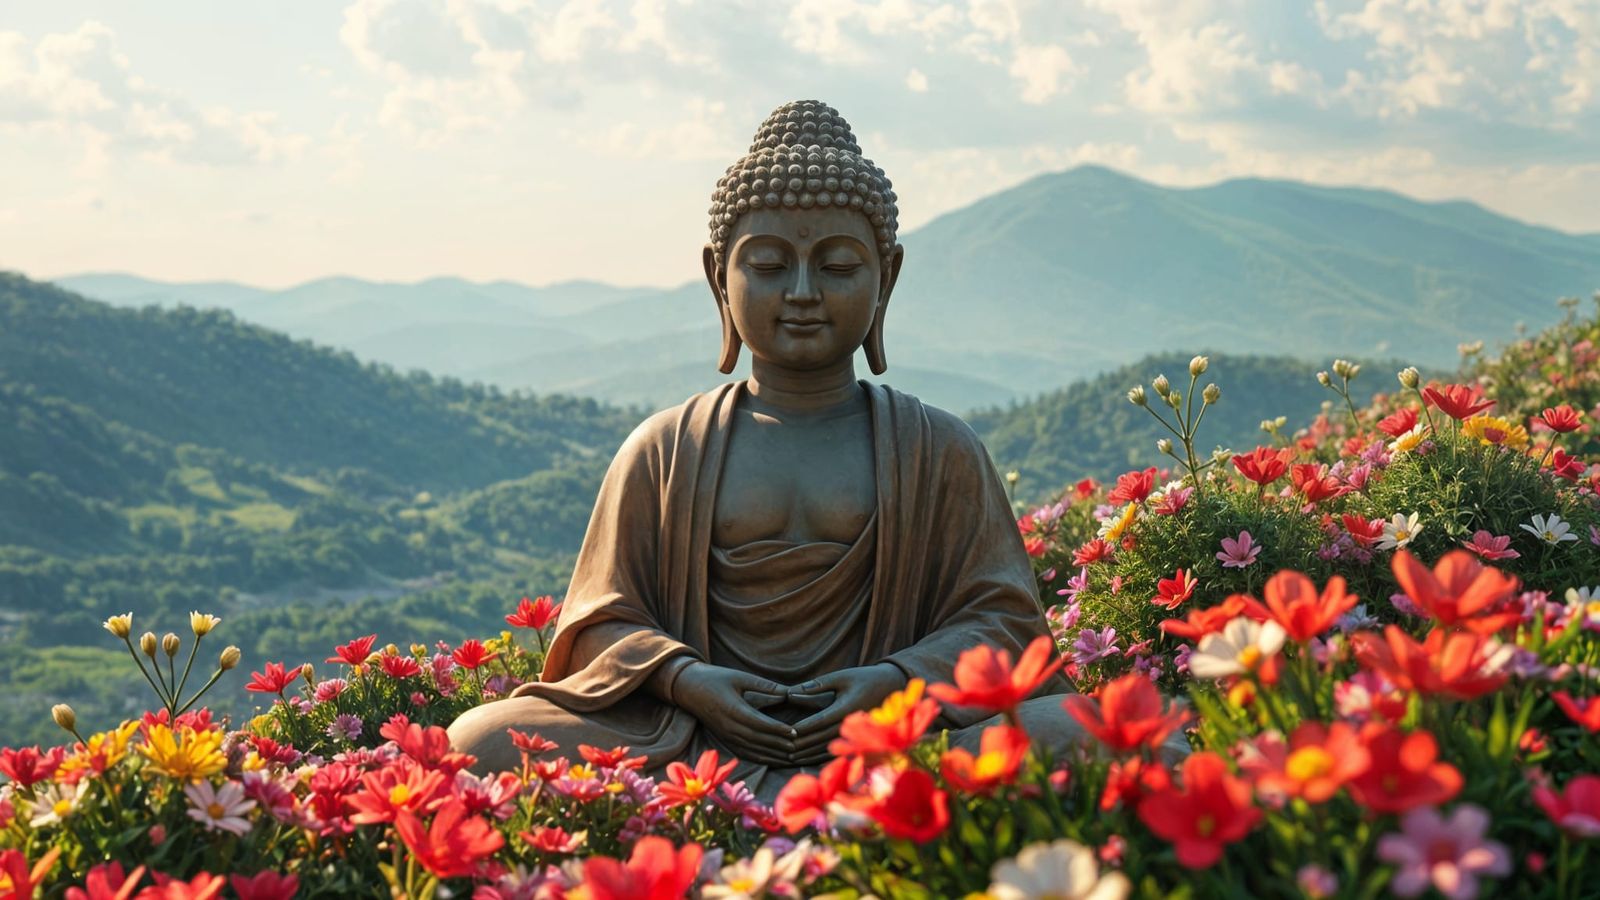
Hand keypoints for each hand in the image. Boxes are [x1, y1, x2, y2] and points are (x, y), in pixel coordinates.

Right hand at [672, 662, 797, 765]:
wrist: (688, 689)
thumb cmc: (715, 678)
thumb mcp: (739, 677)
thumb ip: (763, 685)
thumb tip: (788, 691)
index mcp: (732, 710)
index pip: (759, 724)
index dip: (778, 729)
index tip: (795, 731)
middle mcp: (729, 727)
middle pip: (758, 740)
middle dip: (780, 744)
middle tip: (800, 746)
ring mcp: (726, 736)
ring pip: (753, 750)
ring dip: (774, 754)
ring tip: (793, 755)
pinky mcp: (726, 739)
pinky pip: (746, 753)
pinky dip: (762, 757)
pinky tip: (775, 759)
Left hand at [786, 663, 905, 765]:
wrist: (892, 687)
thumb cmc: (864, 678)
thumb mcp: (841, 677)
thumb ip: (817, 685)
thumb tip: (792, 692)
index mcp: (846, 707)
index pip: (820, 720)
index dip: (803, 727)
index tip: (787, 731)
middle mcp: (850, 724)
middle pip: (821, 738)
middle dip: (801, 743)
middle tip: (782, 747)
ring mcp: (855, 733)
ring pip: (827, 747)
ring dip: (808, 753)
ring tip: (790, 756)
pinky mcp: (857, 739)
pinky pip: (836, 750)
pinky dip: (820, 755)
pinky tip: (807, 758)